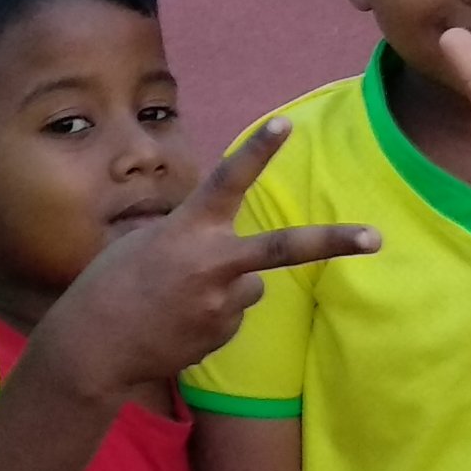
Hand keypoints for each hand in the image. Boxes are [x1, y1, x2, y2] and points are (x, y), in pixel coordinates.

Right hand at [32, 121, 376, 405]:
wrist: (95, 348)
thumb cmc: (109, 285)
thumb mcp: (145, 244)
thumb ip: (192, 240)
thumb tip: (229, 258)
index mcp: (188, 229)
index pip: (228, 180)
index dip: (258, 150)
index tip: (285, 123)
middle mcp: (212, 264)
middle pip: (283, 249)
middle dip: (333, 242)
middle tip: (376, 237)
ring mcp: (221, 304)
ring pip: (249, 285)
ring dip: (228, 287)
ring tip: (179, 299)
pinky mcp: (223, 335)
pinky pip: (231, 316)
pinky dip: (212, 315)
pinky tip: (177, 323)